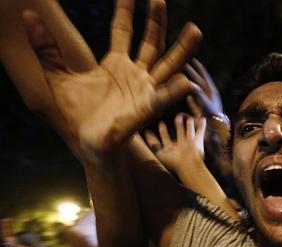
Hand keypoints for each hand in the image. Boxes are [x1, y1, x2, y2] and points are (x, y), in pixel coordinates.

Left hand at [22, 0, 201, 164]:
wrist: (88, 141)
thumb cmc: (79, 113)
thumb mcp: (58, 76)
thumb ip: (46, 47)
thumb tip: (29, 16)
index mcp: (117, 64)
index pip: (123, 31)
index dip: (125, 12)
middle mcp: (136, 74)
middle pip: (151, 42)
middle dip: (156, 22)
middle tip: (159, 0)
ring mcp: (145, 90)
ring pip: (168, 65)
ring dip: (183, 49)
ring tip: (196, 30)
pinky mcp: (147, 109)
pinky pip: (164, 98)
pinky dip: (175, 91)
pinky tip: (187, 81)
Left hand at [145, 114, 205, 175]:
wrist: (189, 167)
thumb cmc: (174, 162)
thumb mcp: (160, 152)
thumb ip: (153, 143)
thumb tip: (146, 132)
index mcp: (171, 148)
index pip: (166, 138)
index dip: (163, 131)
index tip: (161, 123)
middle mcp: (181, 145)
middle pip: (179, 133)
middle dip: (178, 124)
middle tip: (178, 116)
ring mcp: (190, 143)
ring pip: (189, 131)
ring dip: (189, 124)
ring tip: (189, 118)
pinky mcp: (198, 142)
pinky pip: (200, 131)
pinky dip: (202, 125)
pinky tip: (202, 119)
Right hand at [185, 58, 223, 117]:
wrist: (219, 128)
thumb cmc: (213, 117)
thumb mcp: (206, 104)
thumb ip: (199, 94)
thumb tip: (190, 83)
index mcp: (212, 91)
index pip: (204, 77)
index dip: (199, 68)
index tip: (193, 60)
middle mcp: (210, 95)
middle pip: (201, 81)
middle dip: (194, 73)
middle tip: (186, 65)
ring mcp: (208, 101)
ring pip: (199, 90)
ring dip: (193, 83)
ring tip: (187, 77)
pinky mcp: (205, 108)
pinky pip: (197, 101)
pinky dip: (192, 98)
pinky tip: (188, 97)